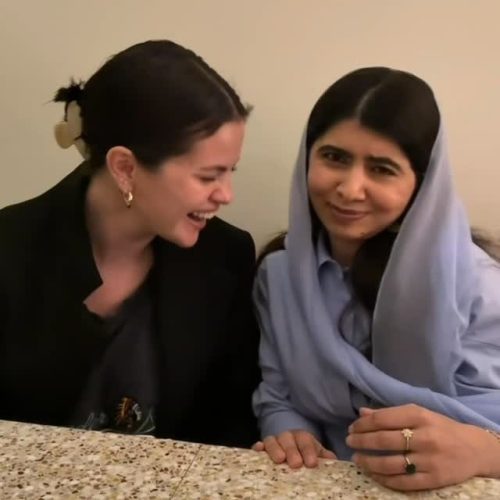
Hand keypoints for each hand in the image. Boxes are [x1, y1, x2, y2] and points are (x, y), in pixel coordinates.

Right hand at [252, 429, 335, 467]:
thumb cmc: (304, 455)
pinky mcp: (262, 448)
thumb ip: (324, 456)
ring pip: (272, 440)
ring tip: (279, 459)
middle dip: (292, 451)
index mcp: (302, 437)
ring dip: (275, 449)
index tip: (312, 463)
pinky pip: (259, 445)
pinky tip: (258, 450)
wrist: (291, 450)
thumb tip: (332, 459)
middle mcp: (287, 437)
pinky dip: (258, 446)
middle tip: (296, 464)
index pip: (305, 440)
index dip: (308, 450)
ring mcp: (273, 442)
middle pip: (288, 439)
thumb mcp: (316, 454)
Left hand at [346, 404, 496, 490]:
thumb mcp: (418, 414)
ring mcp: (429, 459)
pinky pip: (403, 482)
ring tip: (357, 459)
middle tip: (349, 442)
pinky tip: (374, 474)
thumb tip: (362, 413)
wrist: (474, 449)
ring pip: (390, 463)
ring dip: (369, 462)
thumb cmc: (440, 428)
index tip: (352, 427)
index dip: (363, 424)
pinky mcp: (433, 479)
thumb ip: (390, 414)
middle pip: (384, 440)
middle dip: (361, 441)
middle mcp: (424, 436)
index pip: (382, 419)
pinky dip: (384, 478)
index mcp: (419, 416)